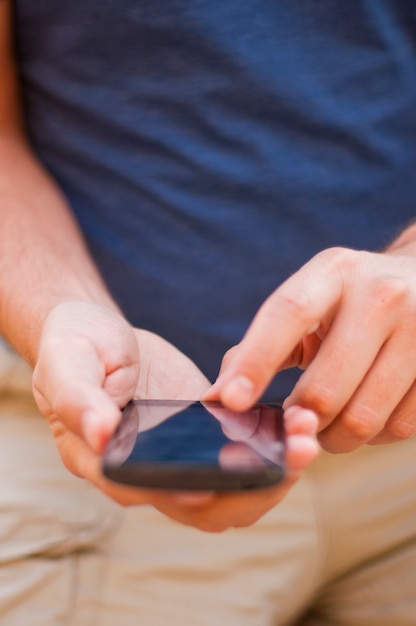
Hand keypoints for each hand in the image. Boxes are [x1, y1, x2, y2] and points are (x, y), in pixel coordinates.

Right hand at [33, 301, 317, 531]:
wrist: (96, 335)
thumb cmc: (73, 346)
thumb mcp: (67, 362)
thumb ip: (77, 399)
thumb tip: (101, 436)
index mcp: (107, 463)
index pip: (156, 494)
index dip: (200, 491)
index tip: (242, 470)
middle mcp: (146, 473)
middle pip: (207, 506)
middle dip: (256, 485)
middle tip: (300, 449)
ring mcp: (178, 457)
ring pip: (232, 489)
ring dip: (272, 471)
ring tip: (305, 433)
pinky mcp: (202, 437)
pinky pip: (239, 456)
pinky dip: (269, 447)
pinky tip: (293, 418)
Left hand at [205, 245, 415, 452]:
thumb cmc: (350, 301)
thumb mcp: (309, 301)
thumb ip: (264, 343)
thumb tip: (218, 396)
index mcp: (334, 272)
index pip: (287, 314)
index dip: (255, 361)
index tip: (229, 401)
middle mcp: (381, 295)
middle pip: (324, 388)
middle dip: (300, 422)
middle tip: (295, 423)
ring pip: (361, 418)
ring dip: (334, 436)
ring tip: (328, 422)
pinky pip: (399, 428)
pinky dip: (373, 436)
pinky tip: (367, 413)